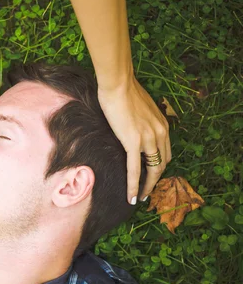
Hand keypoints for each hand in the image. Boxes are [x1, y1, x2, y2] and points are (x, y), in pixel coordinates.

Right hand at [97, 76, 170, 203]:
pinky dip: (134, 186)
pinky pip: (135, 169)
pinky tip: (131, 197)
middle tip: (146, 193)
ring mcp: (148, 138)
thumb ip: (141, 120)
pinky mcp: (133, 142)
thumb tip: (131, 125)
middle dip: (155, 181)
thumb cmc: (123, 91)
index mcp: (162, 125)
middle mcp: (160, 133)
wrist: (118, 84)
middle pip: (161, 165)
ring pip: (151, 170)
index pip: (165, 153)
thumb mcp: (140, 107)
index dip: (159, 168)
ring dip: (146, 187)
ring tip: (139, 198)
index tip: (151, 177)